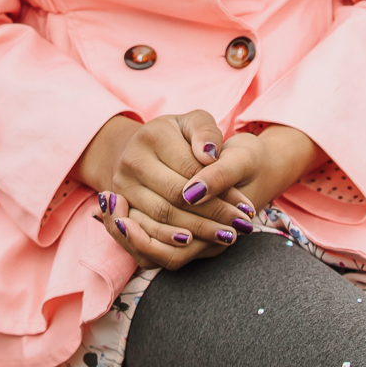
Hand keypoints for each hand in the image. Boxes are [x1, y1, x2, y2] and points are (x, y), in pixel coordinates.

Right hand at [76, 110, 255, 269]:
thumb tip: (210, 156)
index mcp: (151, 136)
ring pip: (161, 217)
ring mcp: (121, 187)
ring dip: (196, 230)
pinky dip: (169, 241)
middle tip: (241, 227)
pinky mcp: (119, 210)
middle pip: (176, 197)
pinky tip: (193, 243)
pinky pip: (144, 232)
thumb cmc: (177, 137)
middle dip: (213, 214)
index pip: (191, 170)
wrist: (139, 152)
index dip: (221, 190)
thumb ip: (206, 133)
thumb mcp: (195, 123)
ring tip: (226, 236)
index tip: (246, 206)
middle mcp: (131, 162)